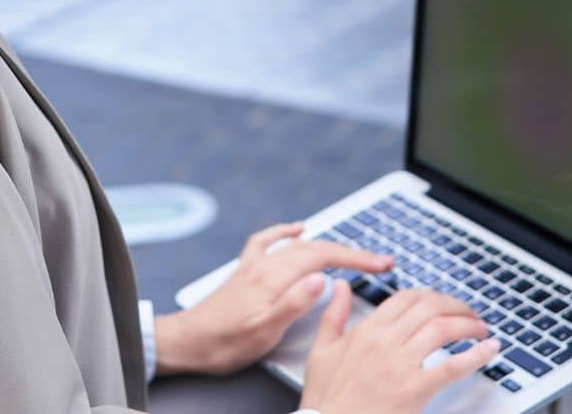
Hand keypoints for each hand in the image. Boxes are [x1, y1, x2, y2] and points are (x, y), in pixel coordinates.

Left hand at [155, 221, 393, 376]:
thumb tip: (322, 278)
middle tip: (380, 262)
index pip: (324, 258)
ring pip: (298, 245)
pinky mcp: (246, 270)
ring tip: (351, 253)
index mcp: (274, 277)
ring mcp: (255, 265)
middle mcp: (265, 265)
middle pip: (316, 248)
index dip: (357, 259)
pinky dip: (286, 232)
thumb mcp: (265, 330)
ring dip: (328, 245)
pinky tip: (296, 230)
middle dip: (351, 252)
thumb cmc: (225, 342)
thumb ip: (293, 303)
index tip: (382, 264)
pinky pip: (269, 241)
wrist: (189, 341)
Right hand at [299, 284, 500, 413]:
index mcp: (366, 329)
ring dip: (468, 324)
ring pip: (443, 328)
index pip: (406, 298)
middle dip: (455, 305)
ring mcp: (401, 363)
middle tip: (469, 313)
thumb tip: (339, 285)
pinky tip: (489, 350)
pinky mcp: (414, 388)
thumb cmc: (326, 397)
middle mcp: (385, 341)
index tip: (443, 303)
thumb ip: (334, 314)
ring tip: (481, 329)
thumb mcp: (322, 349)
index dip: (430, 296)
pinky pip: (451, 366)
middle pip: (429, 307)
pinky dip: (475, 355)